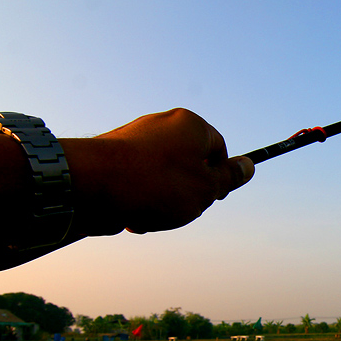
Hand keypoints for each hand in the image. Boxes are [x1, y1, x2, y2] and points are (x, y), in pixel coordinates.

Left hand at [71, 108, 253, 235]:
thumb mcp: (206, 188)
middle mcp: (162, 125)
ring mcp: (136, 140)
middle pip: (189, 166)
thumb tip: (248, 166)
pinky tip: (131, 215)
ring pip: (162, 180)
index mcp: (191, 125)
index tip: (213, 197)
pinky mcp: (114, 158)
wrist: (92, 186)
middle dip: (187, 194)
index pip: (219, 149)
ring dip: (162, 203)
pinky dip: (139, 201)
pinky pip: (138, 184)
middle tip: (181, 209)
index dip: (221, 176)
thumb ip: (229, 178)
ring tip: (151, 215)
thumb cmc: (156, 184)